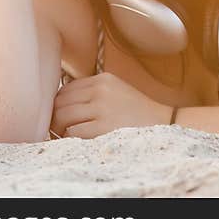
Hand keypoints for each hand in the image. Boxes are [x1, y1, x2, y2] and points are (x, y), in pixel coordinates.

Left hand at [49, 72, 172, 138]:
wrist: (163, 123)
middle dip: (55, 117)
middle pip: (60, 102)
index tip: (59, 114)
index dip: (58, 103)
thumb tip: (61, 103)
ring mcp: (101, 108)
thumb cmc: (137, 111)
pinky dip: (70, 137)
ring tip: (65, 135)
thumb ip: (93, 91)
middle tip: (58, 128)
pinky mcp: (103, 127)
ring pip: (62, 116)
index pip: (66, 88)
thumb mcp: (117, 90)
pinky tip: (79, 140)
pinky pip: (73, 131)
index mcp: (103, 79)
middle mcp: (100, 90)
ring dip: (59, 128)